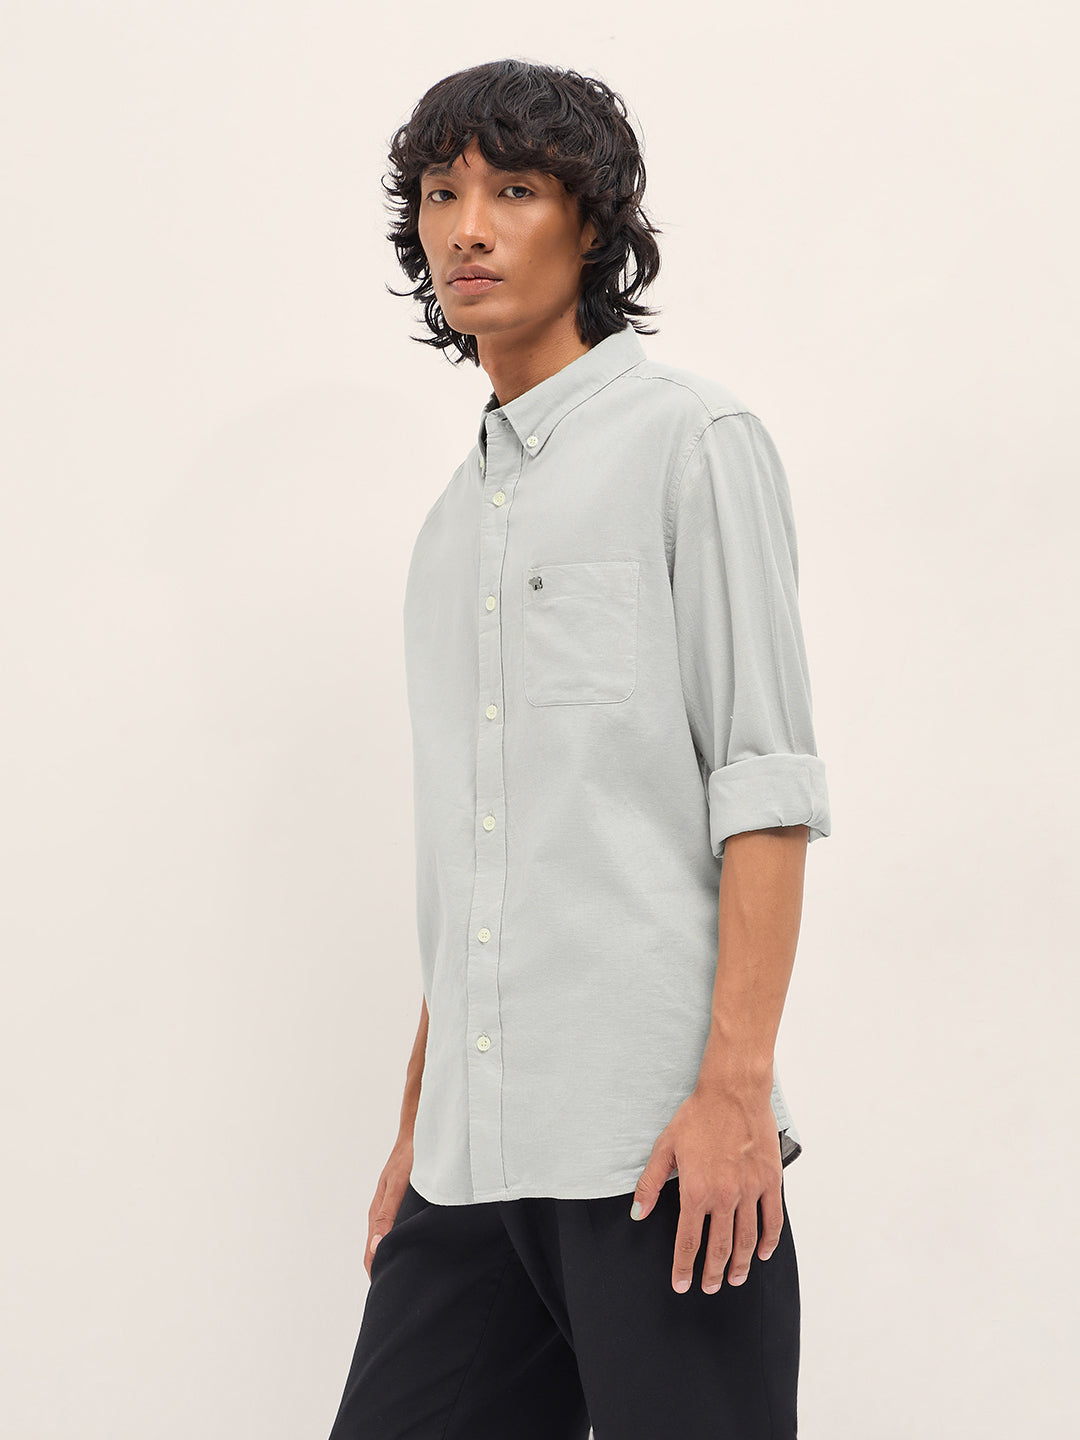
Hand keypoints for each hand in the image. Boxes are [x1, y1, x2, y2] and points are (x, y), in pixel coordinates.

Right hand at [365, 1134, 413, 1280]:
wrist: (418, 1132)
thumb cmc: (409, 1157)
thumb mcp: (398, 1186)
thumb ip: (387, 1215)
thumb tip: (375, 1248)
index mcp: (377, 1213)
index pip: (371, 1255)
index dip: (376, 1275)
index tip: (386, 1295)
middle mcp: (382, 1213)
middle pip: (378, 1252)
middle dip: (385, 1271)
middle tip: (400, 1294)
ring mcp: (391, 1207)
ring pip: (388, 1241)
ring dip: (395, 1257)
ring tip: (409, 1277)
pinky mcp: (401, 1202)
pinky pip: (398, 1229)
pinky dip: (402, 1244)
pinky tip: (416, 1249)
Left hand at [629, 1085, 782, 1293]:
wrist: (732, 1092)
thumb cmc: (697, 1116)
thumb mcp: (665, 1147)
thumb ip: (650, 1183)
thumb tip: (637, 1213)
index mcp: (696, 1190)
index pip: (688, 1241)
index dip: (684, 1267)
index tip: (682, 1284)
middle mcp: (724, 1196)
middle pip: (718, 1247)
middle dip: (712, 1273)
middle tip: (709, 1287)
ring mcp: (750, 1190)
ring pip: (746, 1239)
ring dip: (740, 1264)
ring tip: (734, 1279)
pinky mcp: (770, 1181)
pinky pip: (772, 1220)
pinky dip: (768, 1241)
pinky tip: (762, 1252)